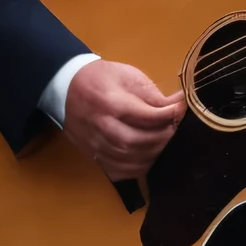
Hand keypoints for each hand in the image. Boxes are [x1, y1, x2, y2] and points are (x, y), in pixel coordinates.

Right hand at [61, 61, 184, 175]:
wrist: (66, 88)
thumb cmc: (101, 78)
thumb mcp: (127, 75)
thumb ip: (151, 94)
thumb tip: (177, 106)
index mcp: (110, 101)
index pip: (145, 116)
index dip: (168, 115)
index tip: (179, 110)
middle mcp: (100, 125)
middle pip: (136, 142)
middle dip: (161, 139)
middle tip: (173, 130)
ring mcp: (94, 143)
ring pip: (127, 159)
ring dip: (151, 155)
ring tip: (162, 143)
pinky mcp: (92, 154)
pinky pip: (116, 170)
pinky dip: (136, 169)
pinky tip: (146, 158)